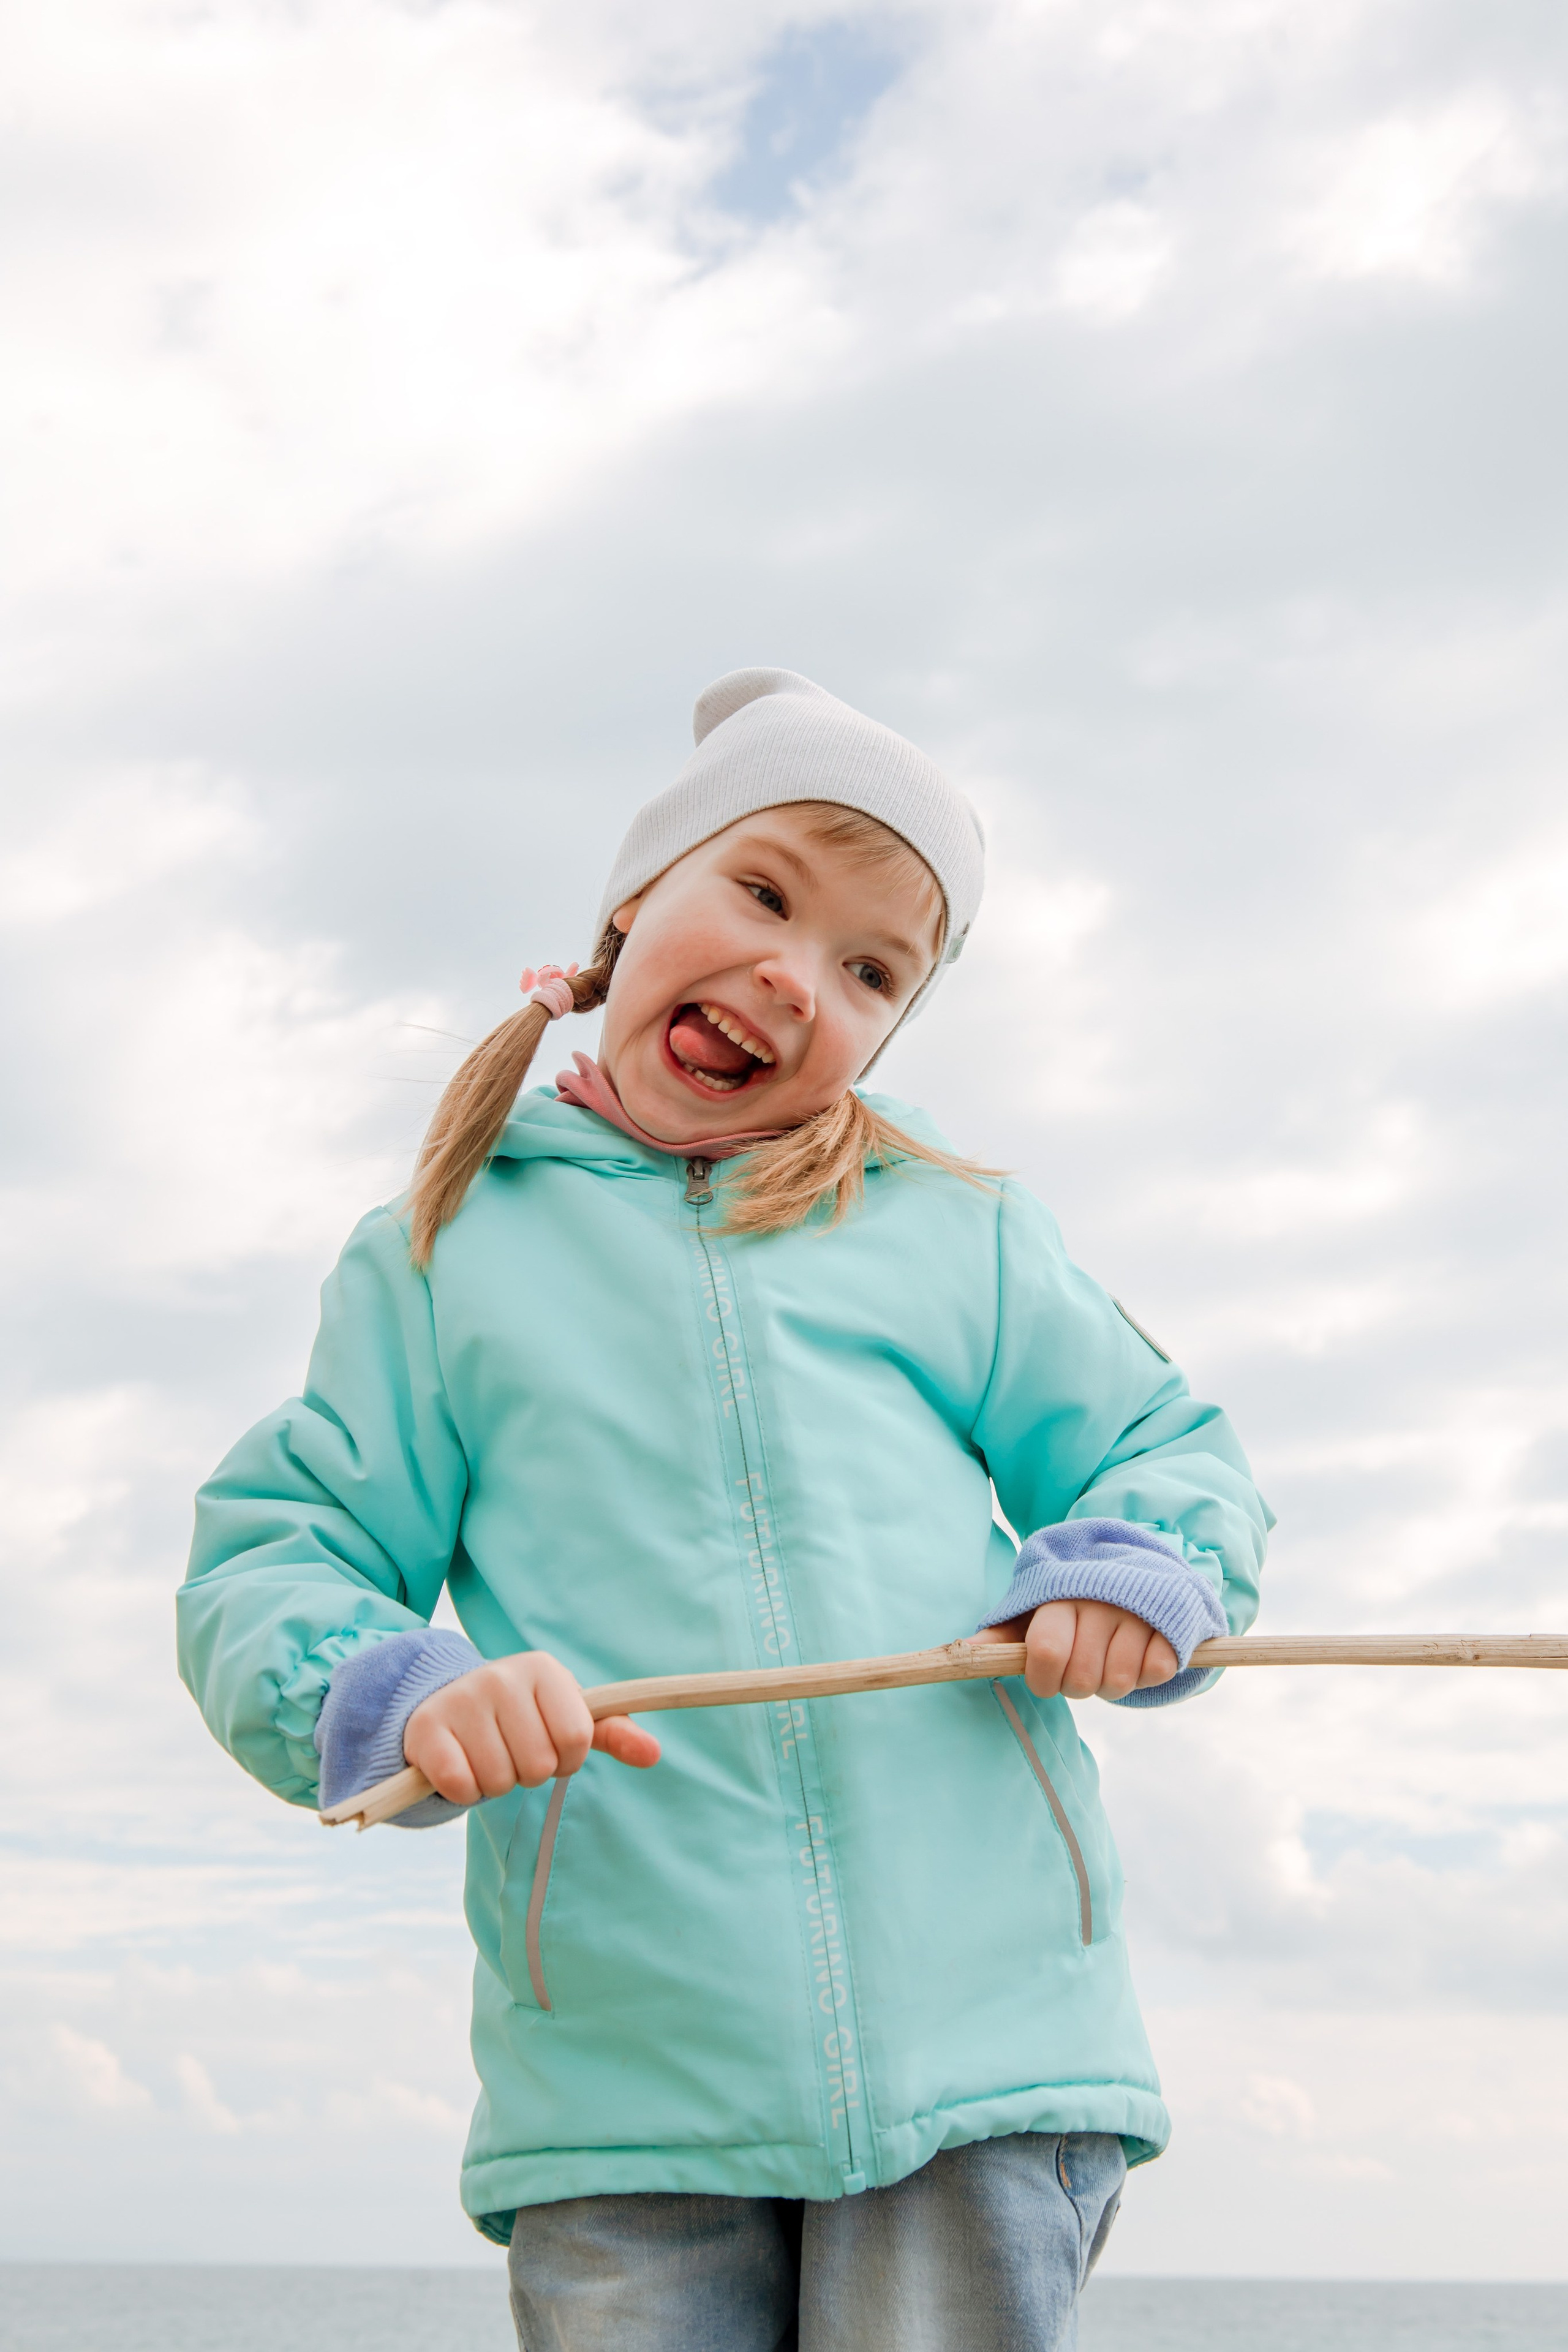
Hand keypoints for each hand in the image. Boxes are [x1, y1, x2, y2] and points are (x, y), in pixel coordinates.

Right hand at [403, 1652, 660, 1804]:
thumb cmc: (522, 1715)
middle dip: (530, 1772)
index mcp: (544, 1670)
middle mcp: (502, 1677)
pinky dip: (464, 1790)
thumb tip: (654, 1754)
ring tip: (487, 1755)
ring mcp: (462, 1700)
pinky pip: (460, 1785)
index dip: (567, 1758)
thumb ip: (612, 1733)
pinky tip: (460, 1766)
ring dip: (496, 1782)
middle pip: (539, 1765)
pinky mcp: (427, 1728)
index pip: (577, 1739)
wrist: (448, 1704)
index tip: (552, 1747)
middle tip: (514, 1752)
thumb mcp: (567, 1715)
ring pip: (499, 1780)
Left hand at [972, 1600, 1178, 1701]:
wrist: (1136, 1569)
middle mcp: (1101, 1602)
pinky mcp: (1173, 1625)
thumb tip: (968, 1650)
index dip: (1042, 1678)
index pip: (1046, 1652)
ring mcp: (1140, 1613)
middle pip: (1080, 1680)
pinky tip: (1140, 1652)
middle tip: (1082, 1665)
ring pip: (1118, 1682)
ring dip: (1111, 1684)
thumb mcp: (1034, 1610)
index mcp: (1061, 1597)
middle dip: (1076, 1686)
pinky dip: (1147, 1674)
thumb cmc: (1072, 1602)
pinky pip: (1156, 1673)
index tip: (1046, 1675)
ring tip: (1110, 1658)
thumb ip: (1004, 1634)